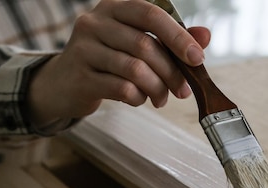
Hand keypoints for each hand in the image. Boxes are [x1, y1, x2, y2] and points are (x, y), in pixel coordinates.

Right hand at [27, 0, 210, 129]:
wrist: (63, 83)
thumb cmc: (107, 61)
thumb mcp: (137, 44)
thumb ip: (170, 39)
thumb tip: (205, 36)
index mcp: (114, 8)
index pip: (150, 14)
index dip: (178, 36)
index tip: (197, 59)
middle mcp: (95, 22)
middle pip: (145, 45)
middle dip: (171, 72)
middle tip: (182, 91)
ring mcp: (84, 49)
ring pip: (134, 69)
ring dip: (156, 88)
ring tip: (161, 99)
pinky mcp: (80, 76)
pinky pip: (120, 88)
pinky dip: (137, 97)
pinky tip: (138, 99)